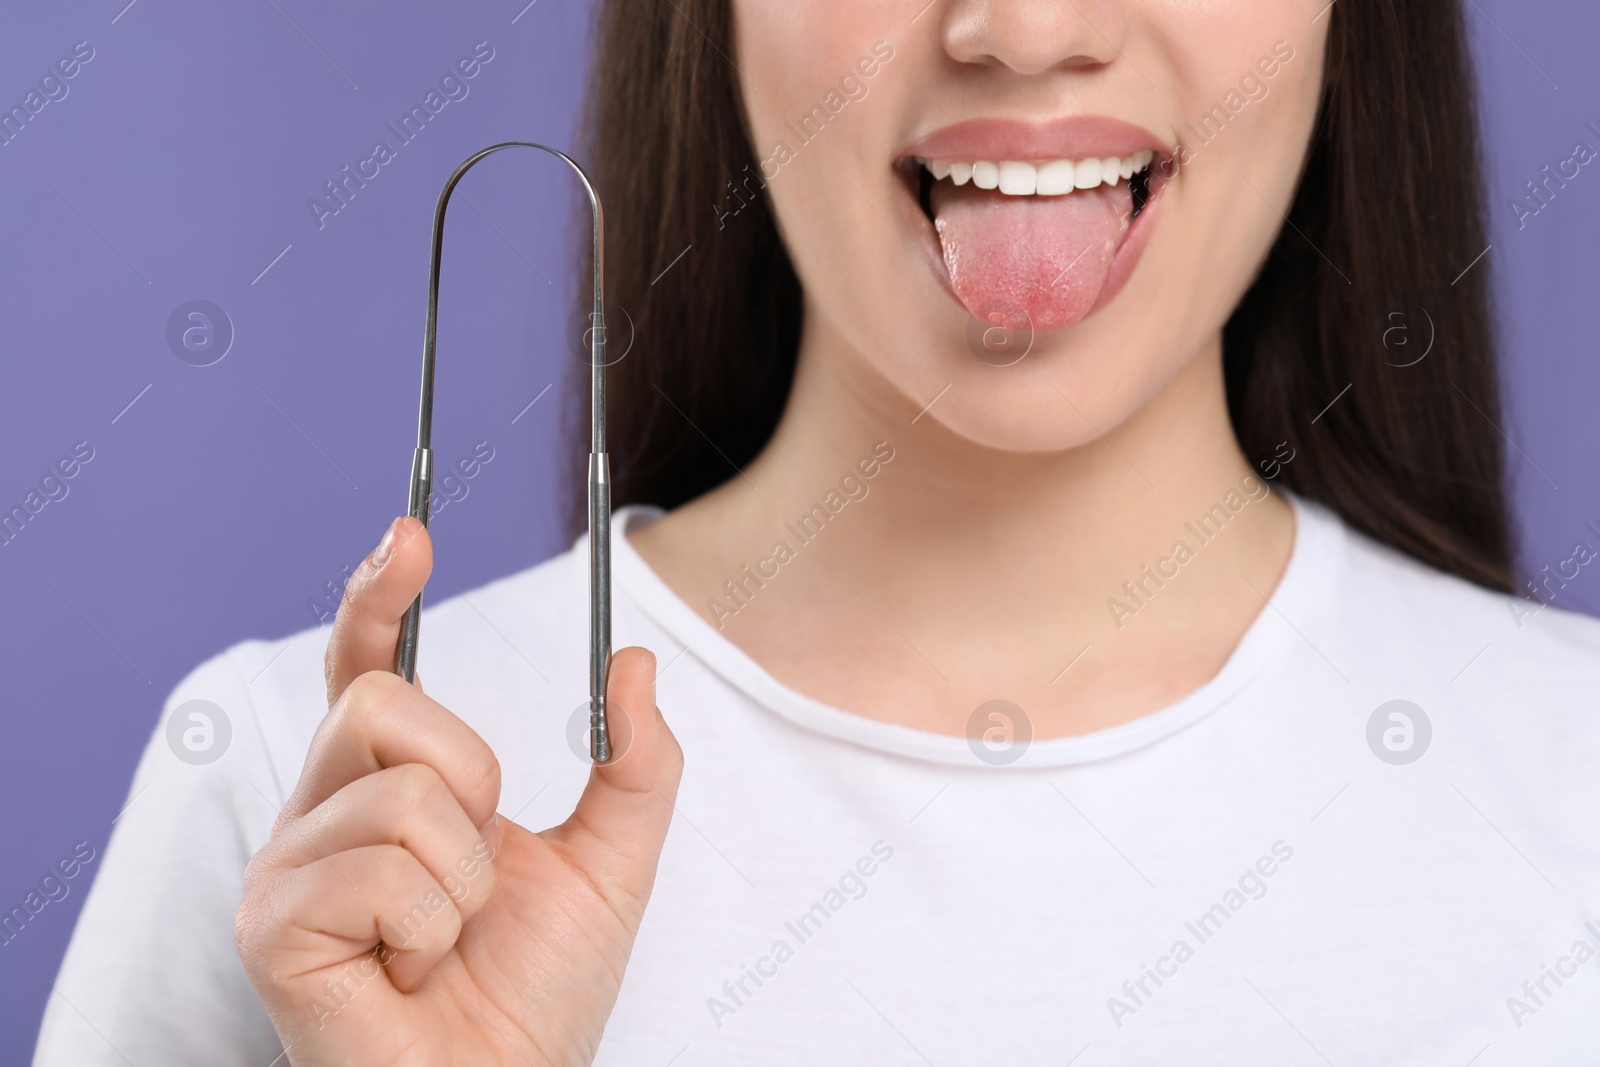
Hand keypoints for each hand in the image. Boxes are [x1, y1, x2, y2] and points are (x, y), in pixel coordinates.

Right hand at [235, 517, 683, 1065]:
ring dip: (463, 875)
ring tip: (443, 938)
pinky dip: (432, 924)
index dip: (375, 594)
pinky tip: (410, 971)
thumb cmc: (540, 991)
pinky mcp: (271, 927)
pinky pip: (379, 867)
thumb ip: (636, 763)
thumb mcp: (613, 859)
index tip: (412, 534)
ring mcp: (288, 868)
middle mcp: (324, 813)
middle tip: (477, 859)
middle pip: (379, 699)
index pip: (367, 664)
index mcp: (389, 785)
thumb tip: (634, 659)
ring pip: (397, 788)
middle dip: (468, 775)